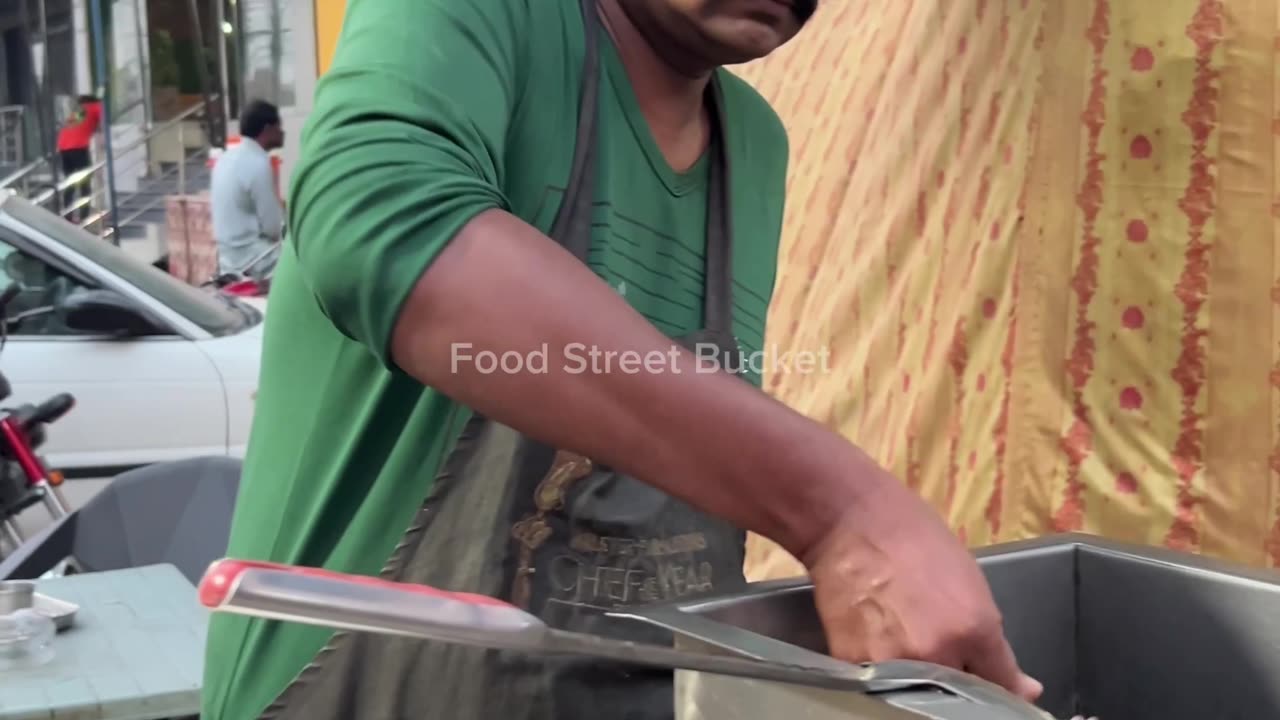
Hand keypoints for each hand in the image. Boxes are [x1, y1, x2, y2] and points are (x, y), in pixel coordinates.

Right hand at [803, 476, 1042, 701]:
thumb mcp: (970, 581)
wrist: (850, 519)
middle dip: (959, 682)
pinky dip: (887, 675)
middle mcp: (935, 655)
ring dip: (922, 683)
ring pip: (919, 698)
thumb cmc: (916, 538)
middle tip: (944, 653)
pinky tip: (882, 642)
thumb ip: (994, 644)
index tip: (998, 687)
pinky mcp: (854, 665)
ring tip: (909, 644)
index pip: (1003, 689)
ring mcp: (891, 664)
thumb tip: (1026, 689)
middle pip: (960, 700)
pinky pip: (882, 687)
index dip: (1003, 691)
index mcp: (973, 629)